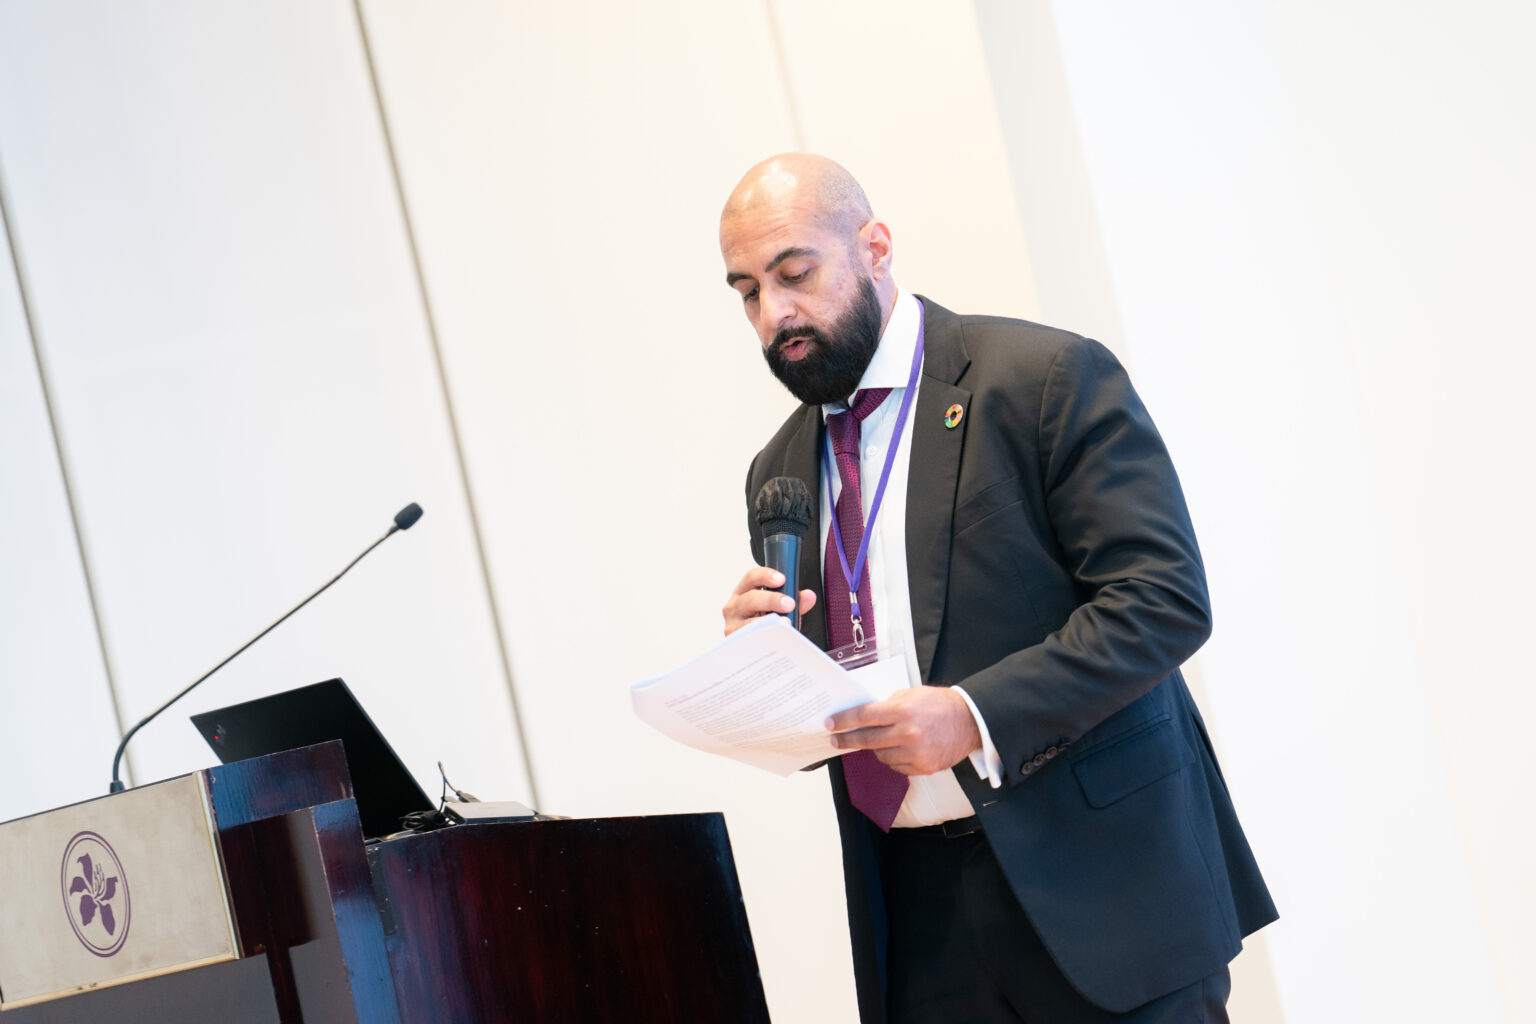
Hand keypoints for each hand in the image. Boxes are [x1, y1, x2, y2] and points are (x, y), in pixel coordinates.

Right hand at [722, 566, 817, 635]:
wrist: (751, 652)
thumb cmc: (762, 626)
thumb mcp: (777, 611)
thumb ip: (794, 602)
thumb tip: (809, 596)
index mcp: (743, 593)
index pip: (751, 578)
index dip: (765, 576)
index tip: (782, 579)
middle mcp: (734, 607)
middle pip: (750, 599)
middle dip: (771, 600)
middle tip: (789, 604)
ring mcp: (732, 626)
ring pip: (749, 622)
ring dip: (768, 622)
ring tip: (785, 623)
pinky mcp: (734, 643)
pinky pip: (748, 641)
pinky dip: (763, 639)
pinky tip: (775, 639)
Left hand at [826, 686, 980, 775]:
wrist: (971, 721)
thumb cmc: (940, 704)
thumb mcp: (912, 694)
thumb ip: (888, 705)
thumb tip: (864, 716)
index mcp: (903, 711)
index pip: (864, 716)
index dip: (844, 721)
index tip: (831, 724)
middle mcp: (908, 734)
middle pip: (867, 740)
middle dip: (847, 740)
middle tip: (835, 740)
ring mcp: (916, 753)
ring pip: (880, 756)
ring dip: (876, 749)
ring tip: (884, 739)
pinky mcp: (923, 768)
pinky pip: (896, 767)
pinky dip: (894, 759)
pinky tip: (900, 749)